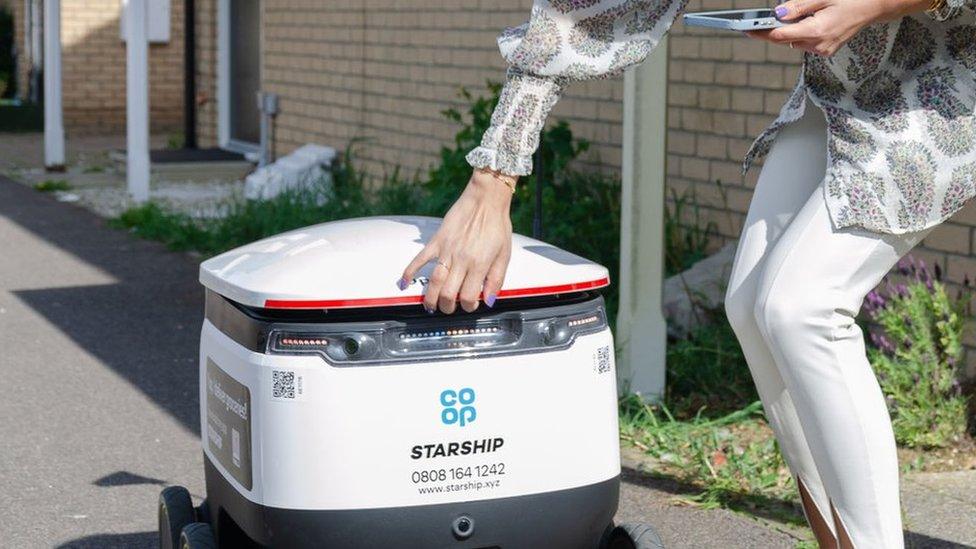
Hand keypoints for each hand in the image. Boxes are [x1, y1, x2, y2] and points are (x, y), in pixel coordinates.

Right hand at [400, 170, 514, 313]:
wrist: (485, 200)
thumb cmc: (497, 226)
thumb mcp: (505, 254)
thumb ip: (497, 279)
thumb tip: (489, 299)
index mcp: (479, 264)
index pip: (468, 296)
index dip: (469, 306)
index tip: (470, 305)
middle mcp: (461, 260)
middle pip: (448, 293)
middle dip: (447, 307)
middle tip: (449, 308)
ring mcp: (446, 250)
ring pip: (433, 281)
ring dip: (430, 298)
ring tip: (430, 306)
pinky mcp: (437, 241)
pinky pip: (420, 259)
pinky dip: (409, 271)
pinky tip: (404, 282)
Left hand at [746, 0, 928, 55]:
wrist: (874, 8)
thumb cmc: (851, 0)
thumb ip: (799, 6)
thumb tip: (778, 13)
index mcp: (817, 31)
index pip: (781, 36)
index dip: (762, 32)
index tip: (746, 29)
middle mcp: (819, 45)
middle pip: (785, 41)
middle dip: (773, 31)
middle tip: (761, 21)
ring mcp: (822, 50)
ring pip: (793, 42)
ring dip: (788, 32)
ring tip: (793, 18)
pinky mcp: (825, 51)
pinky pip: (804, 43)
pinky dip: (799, 34)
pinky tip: (805, 24)